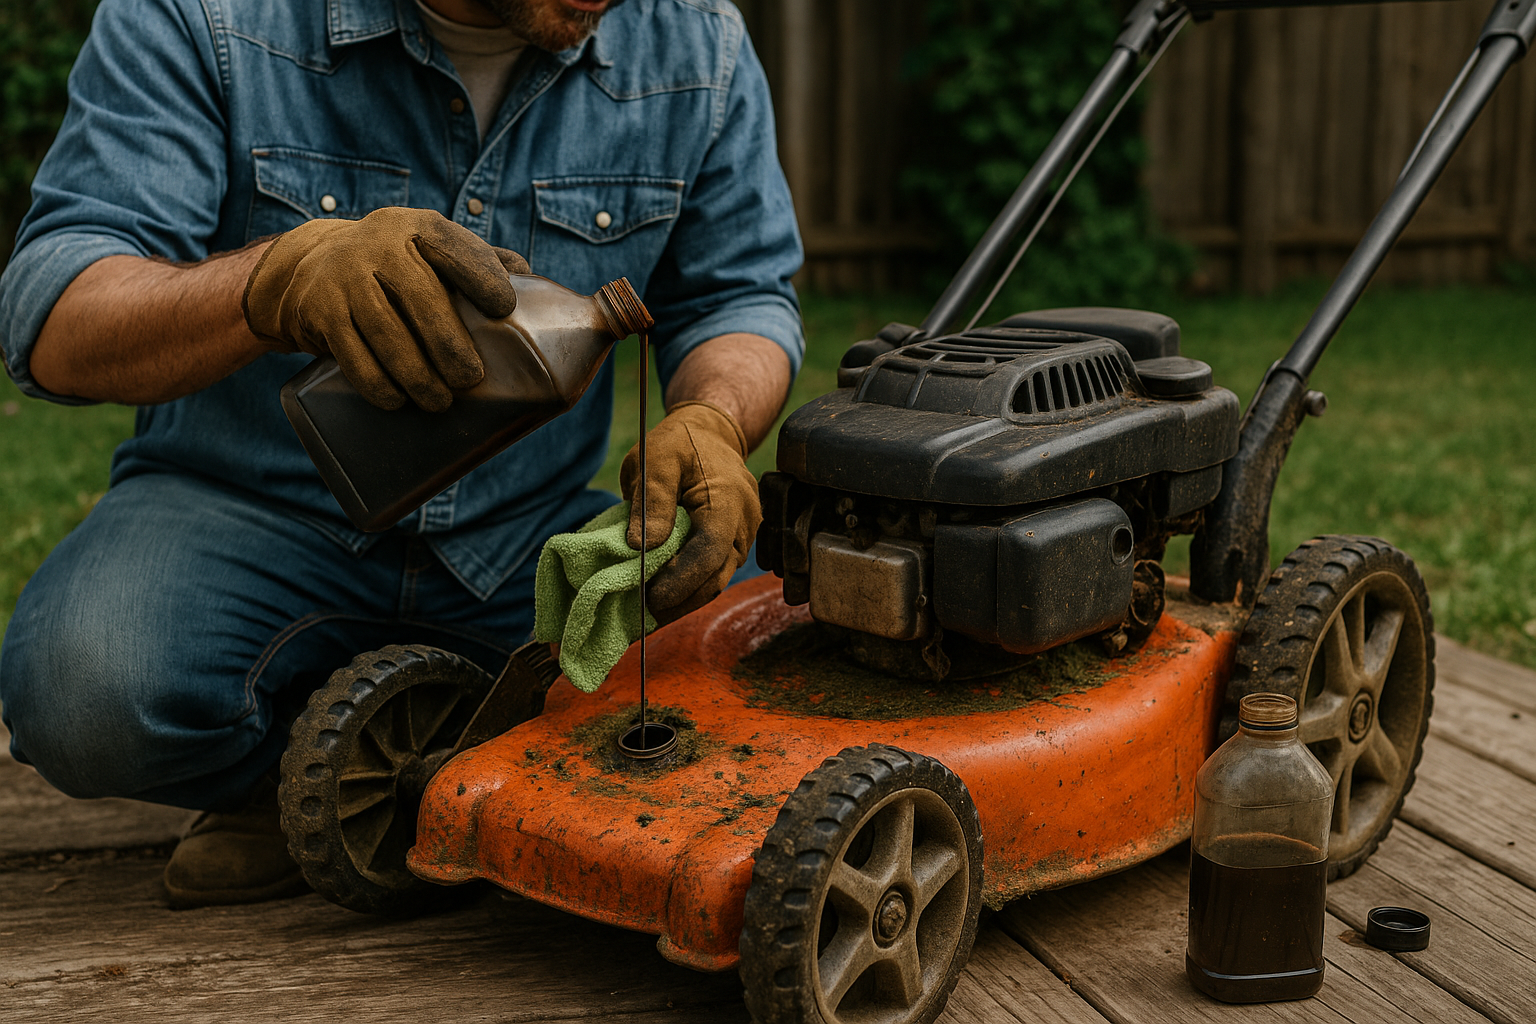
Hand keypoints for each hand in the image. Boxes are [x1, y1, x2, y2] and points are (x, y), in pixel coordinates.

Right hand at [242, 207, 528, 411]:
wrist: (311, 266)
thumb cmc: (397, 267)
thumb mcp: (434, 250)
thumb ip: (484, 262)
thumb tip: (540, 293)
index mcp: (419, 228)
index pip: (454, 247)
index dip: (481, 277)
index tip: (503, 310)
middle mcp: (379, 244)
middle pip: (420, 296)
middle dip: (448, 344)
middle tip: (471, 380)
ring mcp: (344, 275)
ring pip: (385, 331)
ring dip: (416, 374)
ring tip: (439, 401)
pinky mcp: (318, 309)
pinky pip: (351, 353)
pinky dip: (376, 383)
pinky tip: (397, 400)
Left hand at [621, 401, 761, 623]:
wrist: (710, 436)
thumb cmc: (679, 444)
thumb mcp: (656, 459)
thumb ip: (651, 499)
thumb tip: (640, 546)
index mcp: (729, 499)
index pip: (710, 549)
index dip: (681, 579)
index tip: (649, 596)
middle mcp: (744, 523)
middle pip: (717, 575)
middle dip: (680, 600)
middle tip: (640, 614)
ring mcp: (743, 537)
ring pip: (716, 581)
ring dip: (683, 600)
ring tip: (646, 614)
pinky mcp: (734, 546)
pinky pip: (713, 574)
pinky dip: (688, 590)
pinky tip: (661, 601)